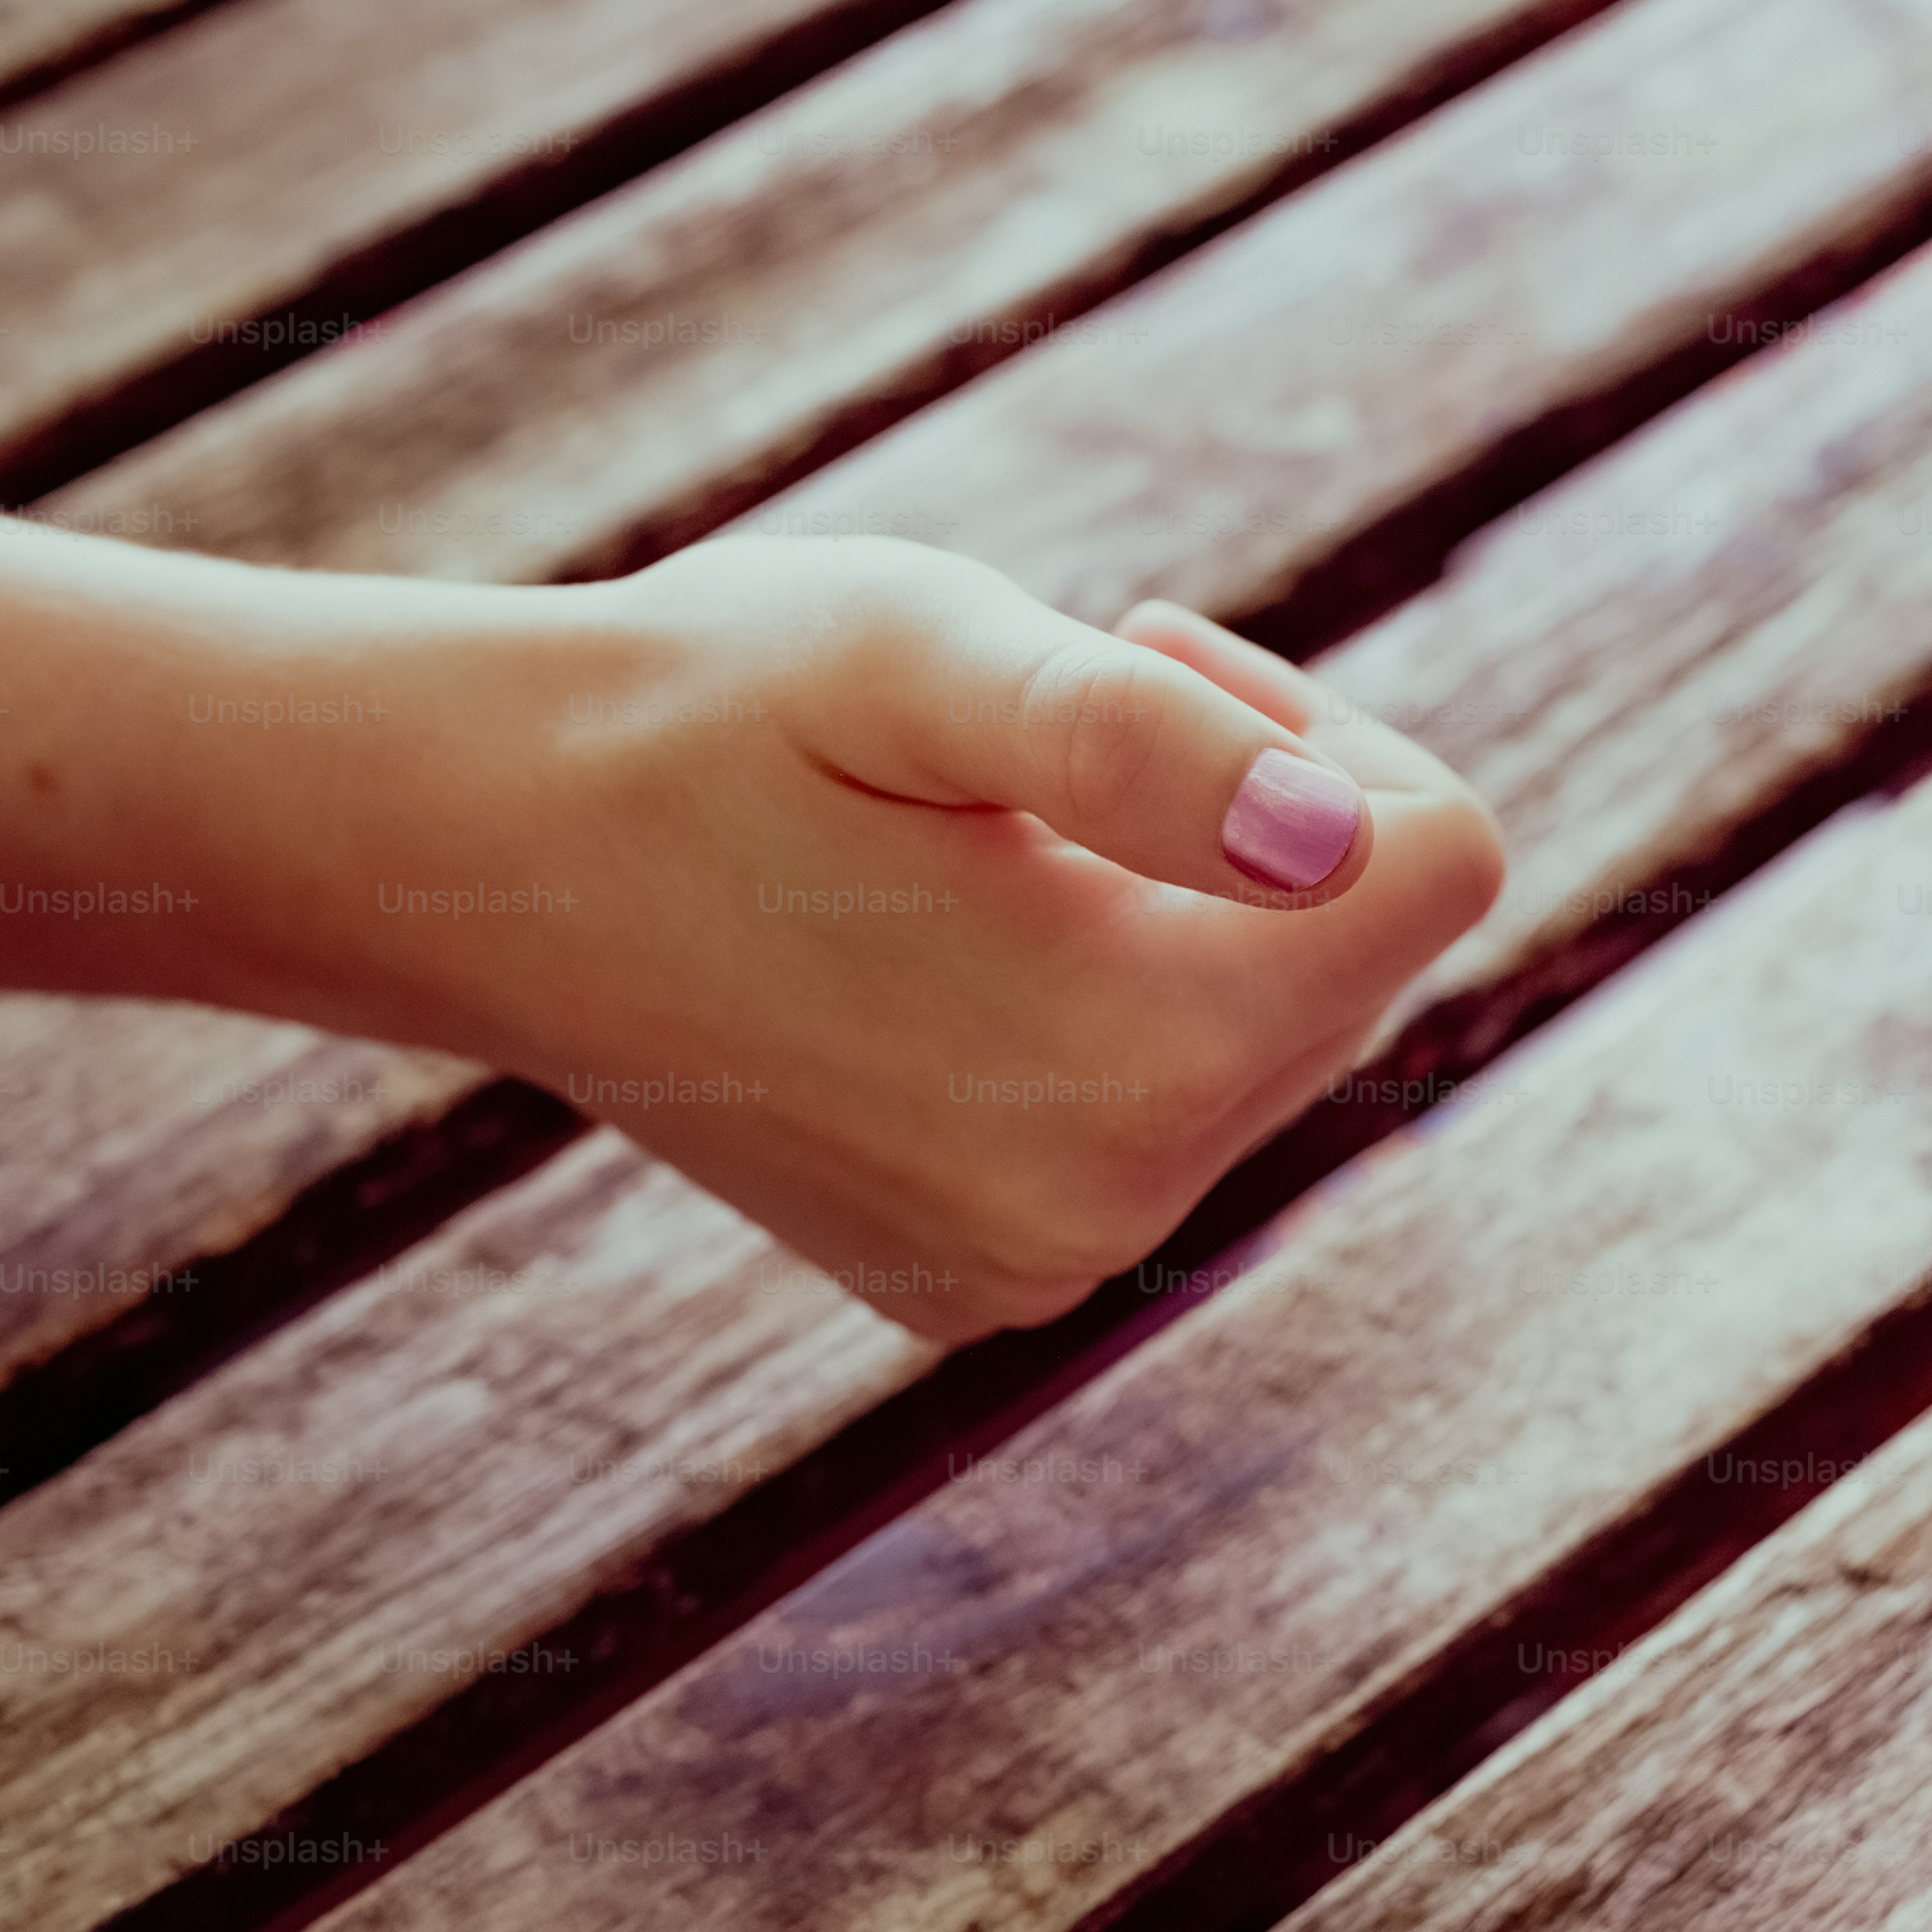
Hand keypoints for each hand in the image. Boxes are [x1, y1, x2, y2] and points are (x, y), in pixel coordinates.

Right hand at [363, 534, 1506, 1341]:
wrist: (492, 853)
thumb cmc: (705, 712)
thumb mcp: (925, 657)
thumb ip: (1142, 739)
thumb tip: (1339, 841)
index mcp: (1131, 1060)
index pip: (1439, 864)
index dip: (1325, 733)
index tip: (1141, 673)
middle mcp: (1103, 1208)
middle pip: (1354, 964)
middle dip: (1248, 825)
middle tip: (1030, 749)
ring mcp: (1032, 1263)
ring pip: (1256, 1041)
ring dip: (1166, 913)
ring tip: (969, 845)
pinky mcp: (972, 1274)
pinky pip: (1142, 1120)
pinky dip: (1087, 1010)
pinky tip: (925, 945)